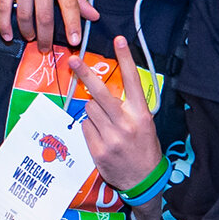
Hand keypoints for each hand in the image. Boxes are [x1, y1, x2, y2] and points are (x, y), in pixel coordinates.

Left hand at [75, 36, 161, 192]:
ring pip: (90, 109)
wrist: (144, 180)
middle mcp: (126, 123)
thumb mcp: (145, 123)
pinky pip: (85, 127)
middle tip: (73, 60)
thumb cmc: (144, 147)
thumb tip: (104, 90)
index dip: (125, 58)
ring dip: (92, 111)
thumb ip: (128, 106)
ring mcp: (112, 137)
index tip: (119, 40)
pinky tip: (100, 136)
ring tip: (105, 124)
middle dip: (85, 74)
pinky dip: (89, 128)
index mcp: (141, 113)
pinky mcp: (98, 150)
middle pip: (101, 93)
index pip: (132, 80)